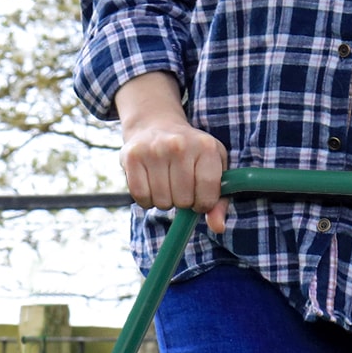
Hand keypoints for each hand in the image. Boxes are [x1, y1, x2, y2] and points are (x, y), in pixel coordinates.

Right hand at [115, 71, 229, 233]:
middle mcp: (180, 145)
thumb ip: (219, 201)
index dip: (202, 204)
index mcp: (206, 147)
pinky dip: (146, 200)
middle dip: (182, 201)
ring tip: (165, 182)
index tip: (199, 197)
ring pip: (162, 202)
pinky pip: (141, 197)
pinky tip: (150, 184)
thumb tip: (218, 227)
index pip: (207, 196)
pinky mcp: (133, 156)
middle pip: (183, 201)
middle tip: (179, 185)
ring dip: (164, 201)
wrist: (156, 125)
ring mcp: (155, 149)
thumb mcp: (213, 170)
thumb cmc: (191, 155)